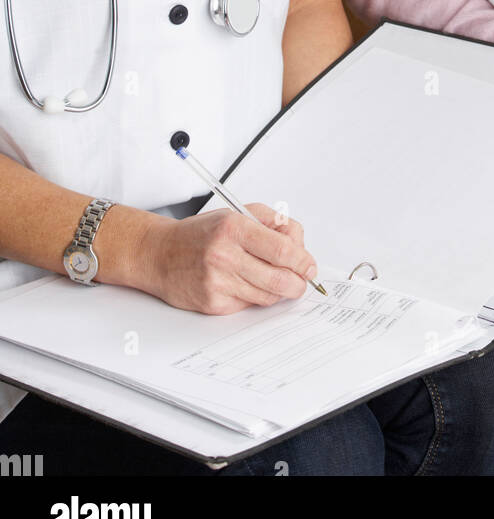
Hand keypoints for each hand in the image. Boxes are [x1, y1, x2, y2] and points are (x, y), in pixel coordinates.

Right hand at [139, 203, 317, 314]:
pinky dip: (256, 296)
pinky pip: (249, 305)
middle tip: (302, 279)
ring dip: (279, 290)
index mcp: (234, 228)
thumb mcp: (236, 213)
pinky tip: (248, 283)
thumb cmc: (200, 234)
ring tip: (275, 278)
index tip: (309, 265)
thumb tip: (298, 242)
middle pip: (279, 279)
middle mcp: (225, 255)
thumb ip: (271, 221)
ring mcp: (218, 282)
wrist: (160, 255)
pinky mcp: (213, 304)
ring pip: (267, 296)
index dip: (303, 260)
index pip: (282, 250)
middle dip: (298, 282)